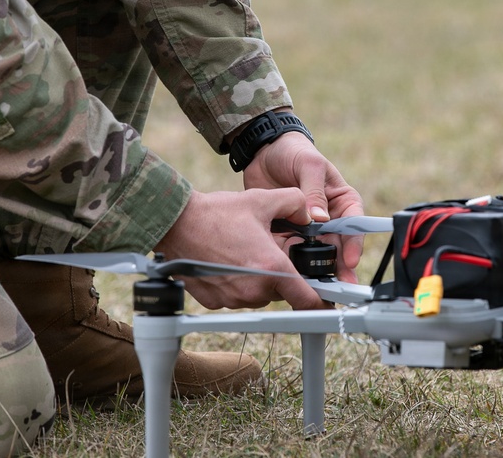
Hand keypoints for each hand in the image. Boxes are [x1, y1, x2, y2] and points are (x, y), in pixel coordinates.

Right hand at [153, 188, 327, 309]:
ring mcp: (233, 299)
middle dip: (281, 275)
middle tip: (268, 251)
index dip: (321, 301)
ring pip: (259, 295)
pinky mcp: (214, 303)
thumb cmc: (217, 213)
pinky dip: (237, 284)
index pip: (307, 299)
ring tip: (244, 253)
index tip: (326, 299)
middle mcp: (254, 290)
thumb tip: (310, 214)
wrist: (176, 224)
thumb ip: (296, 203)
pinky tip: (226, 262)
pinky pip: (236, 297)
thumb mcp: (263, 199)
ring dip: (259, 280)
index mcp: (271, 267)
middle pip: (281, 292)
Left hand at [242, 131, 365, 282]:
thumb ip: (314, 191)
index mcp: (341, 200)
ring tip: (312, 284)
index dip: (353, 244)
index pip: (354, 224)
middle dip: (336, 265)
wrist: (263, 151)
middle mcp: (328, 217)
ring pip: (314, 252)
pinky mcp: (287, 231)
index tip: (349, 260)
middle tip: (336, 285)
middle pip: (336, 245)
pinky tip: (288, 273)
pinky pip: (290, 249)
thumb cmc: (294, 151)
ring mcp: (307, 227)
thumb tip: (320, 219)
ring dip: (313, 267)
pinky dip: (289, 260)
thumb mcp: (309, 166)